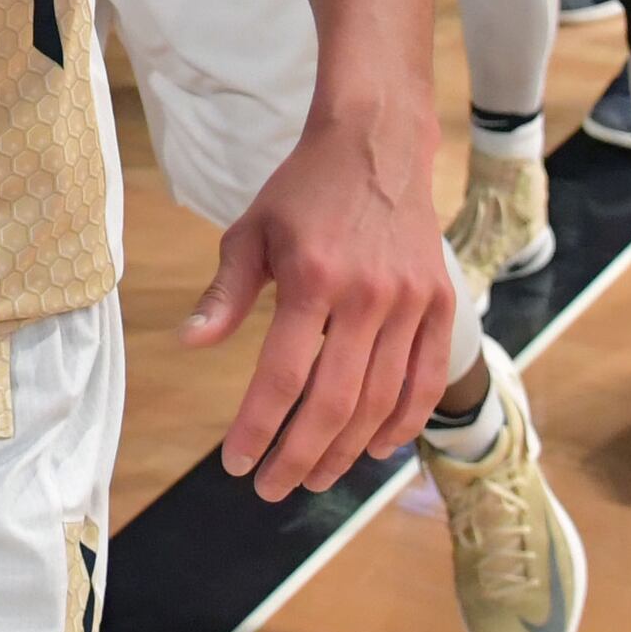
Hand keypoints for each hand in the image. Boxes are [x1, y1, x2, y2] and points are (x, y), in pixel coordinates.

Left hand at [179, 100, 447, 496]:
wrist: (376, 143)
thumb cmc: (303, 191)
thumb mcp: (251, 231)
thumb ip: (224, 294)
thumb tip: (190, 344)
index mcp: (312, 279)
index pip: (282, 376)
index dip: (259, 428)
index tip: (237, 462)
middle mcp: (366, 297)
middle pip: (334, 403)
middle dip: (299, 456)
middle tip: (272, 488)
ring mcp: (410, 303)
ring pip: (380, 401)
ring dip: (345, 450)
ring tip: (315, 477)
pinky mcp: (440, 304)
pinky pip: (426, 381)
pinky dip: (403, 424)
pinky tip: (375, 451)